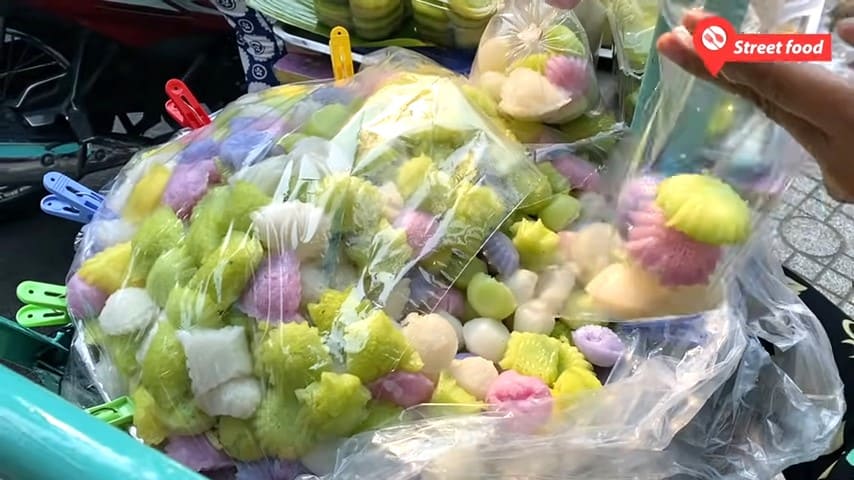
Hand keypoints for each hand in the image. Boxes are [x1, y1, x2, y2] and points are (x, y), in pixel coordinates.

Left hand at [657, 12, 853, 201]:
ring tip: (696, 50)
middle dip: (714, 68)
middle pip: (763, 102)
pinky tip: (756, 80)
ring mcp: (837, 175)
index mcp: (850, 122)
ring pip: (783, 117)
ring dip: (742, 82)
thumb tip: (844, 28)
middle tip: (671, 40)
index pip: (779, 84)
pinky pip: (808, 131)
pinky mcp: (842, 180)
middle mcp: (835, 155)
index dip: (733, 55)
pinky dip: (787, 101)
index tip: (693, 28)